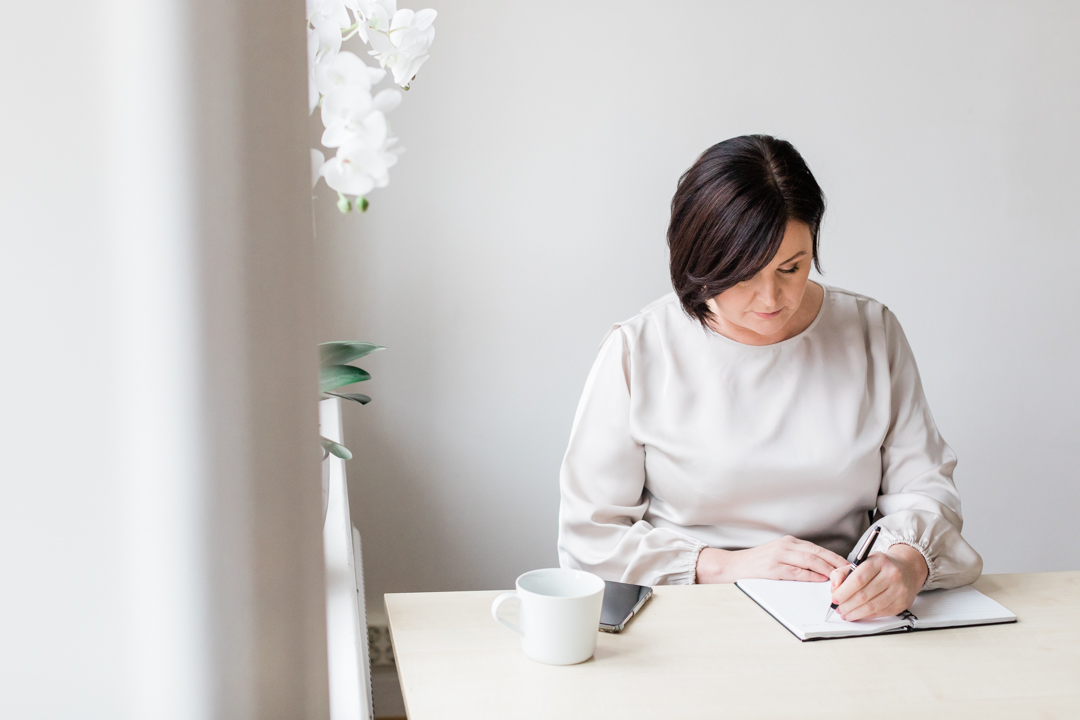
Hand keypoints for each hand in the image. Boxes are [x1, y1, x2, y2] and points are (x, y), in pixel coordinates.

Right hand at [695, 535, 849, 583]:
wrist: (733, 566)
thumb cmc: (757, 564)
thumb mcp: (779, 556)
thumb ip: (798, 560)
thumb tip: (822, 571)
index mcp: (788, 542)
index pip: (817, 548)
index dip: (835, 557)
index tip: (849, 565)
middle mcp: (785, 545)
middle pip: (817, 552)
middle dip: (836, 562)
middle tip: (850, 572)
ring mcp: (779, 555)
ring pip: (810, 560)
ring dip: (827, 569)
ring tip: (840, 577)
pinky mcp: (773, 567)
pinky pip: (797, 571)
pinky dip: (811, 576)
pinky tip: (821, 580)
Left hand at [829, 544, 928, 620]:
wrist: (908, 569)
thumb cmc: (881, 566)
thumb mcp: (863, 561)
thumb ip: (844, 571)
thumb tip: (834, 587)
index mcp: (878, 561)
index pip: (858, 579)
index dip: (843, 591)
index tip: (834, 598)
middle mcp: (891, 575)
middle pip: (864, 595)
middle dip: (847, 604)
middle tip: (838, 608)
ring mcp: (899, 590)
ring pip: (871, 606)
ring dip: (855, 613)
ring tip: (845, 614)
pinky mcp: (902, 603)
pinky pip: (880, 613)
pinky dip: (866, 616)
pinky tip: (858, 615)